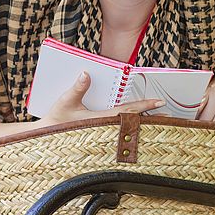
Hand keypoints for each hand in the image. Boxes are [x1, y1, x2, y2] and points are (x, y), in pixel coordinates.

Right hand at [40, 72, 166, 125]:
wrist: (44, 142)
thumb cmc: (55, 122)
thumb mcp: (65, 102)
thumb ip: (77, 88)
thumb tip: (85, 73)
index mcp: (101, 119)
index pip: (128, 111)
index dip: (145, 105)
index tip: (160, 101)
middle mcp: (106, 128)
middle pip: (133, 121)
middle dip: (152, 117)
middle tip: (170, 115)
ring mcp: (104, 133)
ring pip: (129, 126)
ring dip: (144, 122)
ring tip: (160, 119)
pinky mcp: (100, 135)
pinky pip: (120, 130)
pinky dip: (131, 126)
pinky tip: (137, 125)